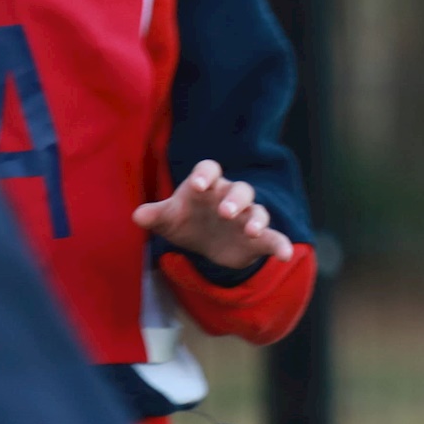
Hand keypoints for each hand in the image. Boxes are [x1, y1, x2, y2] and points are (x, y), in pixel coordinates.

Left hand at [132, 161, 294, 269]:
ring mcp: (247, 217)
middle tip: (226, 212)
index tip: (198, 184)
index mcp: (207, 186)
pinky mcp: (259, 239)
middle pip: (239, 190)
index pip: (209, 170)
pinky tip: (286, 254)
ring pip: (258, 211)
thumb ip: (155, 215)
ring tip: (252, 231)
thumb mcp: (168, 219)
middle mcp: (230, 198)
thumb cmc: (185, 221)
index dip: (205, 175)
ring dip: (257, 219)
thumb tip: (137, 216)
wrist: (205, 243)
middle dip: (235, 200)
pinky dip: (281, 244)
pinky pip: (274, 238)